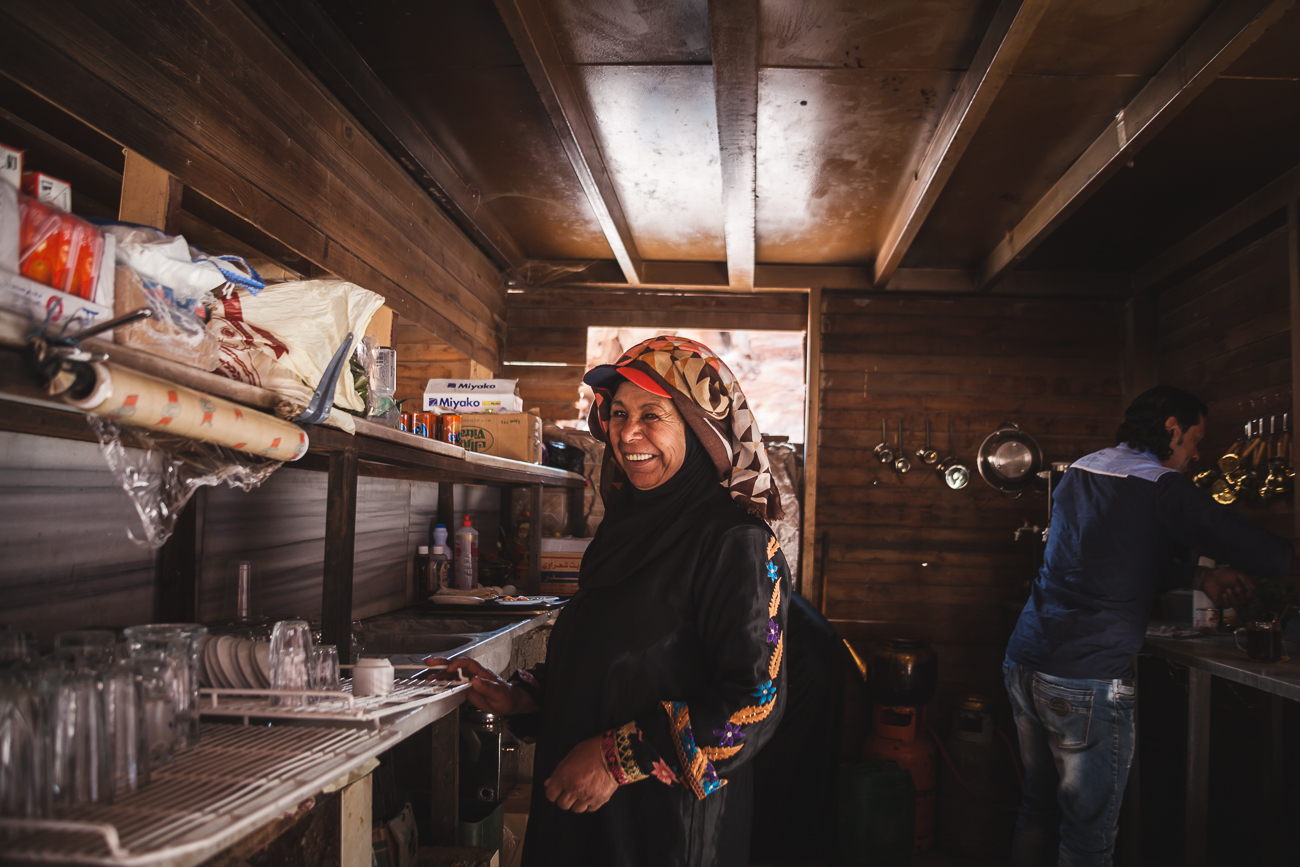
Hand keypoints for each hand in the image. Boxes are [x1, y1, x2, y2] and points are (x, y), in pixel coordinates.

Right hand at [423, 657, 537, 715]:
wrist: (508, 703)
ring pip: (452, 674)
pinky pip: (453, 684)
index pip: (467, 663)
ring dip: (440, 674)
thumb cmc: (506, 696)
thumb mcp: (498, 692)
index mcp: (481, 672)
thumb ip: (486, 686)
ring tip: (429, 675)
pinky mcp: (465, 689)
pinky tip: (436, 684)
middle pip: (456, 665)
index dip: (458, 663)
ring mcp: (468, 681)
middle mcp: (473, 674)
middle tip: (430, 662)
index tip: (450, 668)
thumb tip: (476, 680)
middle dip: (443, 663)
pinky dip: (443, 683)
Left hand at [544, 736, 616, 811]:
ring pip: (576, 809)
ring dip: (576, 803)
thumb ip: (558, 771)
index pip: (551, 795)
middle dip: (563, 798)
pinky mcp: (600, 799)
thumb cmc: (592, 751)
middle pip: (563, 804)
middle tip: (568, 791)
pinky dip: (589, 804)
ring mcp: (588, 796)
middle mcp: (575, 789)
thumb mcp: (570, 756)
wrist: (614, 752)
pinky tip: (590, 794)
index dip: (552, 793)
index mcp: (565, 778)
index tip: (556, 790)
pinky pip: (590, 809)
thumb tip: (548, 782)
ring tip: (581, 793)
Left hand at [1201, 567, 1253, 608]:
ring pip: (1236, 604)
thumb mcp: (1237, 574)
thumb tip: (1255, 588)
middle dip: (1241, 595)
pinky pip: (1227, 606)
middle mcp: (1236, 596)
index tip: (1249, 592)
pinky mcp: (1221, 603)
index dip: (1250, 595)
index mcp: (1242, 590)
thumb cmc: (1223, 575)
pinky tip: (1223, 594)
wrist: (1209, 577)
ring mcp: (1229, 600)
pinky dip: (1226, 600)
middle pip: (1243, 601)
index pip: (1249, 596)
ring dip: (1233, 597)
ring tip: (1227, 589)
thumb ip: (1246, 580)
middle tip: (1236, 588)